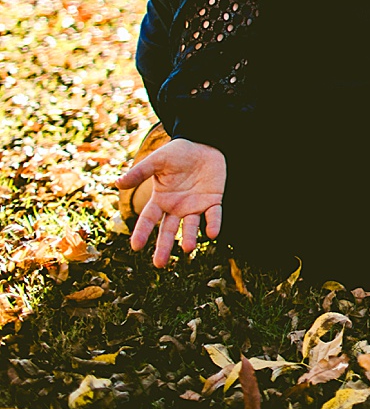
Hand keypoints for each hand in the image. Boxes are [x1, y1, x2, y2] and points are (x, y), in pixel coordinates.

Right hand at [115, 139, 225, 267]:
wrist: (203, 143)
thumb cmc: (177, 152)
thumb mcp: (157, 160)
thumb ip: (139, 172)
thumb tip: (117, 183)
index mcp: (160, 199)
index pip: (148, 219)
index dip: (142, 232)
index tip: (135, 247)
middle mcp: (176, 207)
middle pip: (168, 230)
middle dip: (164, 247)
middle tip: (159, 264)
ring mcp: (195, 205)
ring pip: (191, 226)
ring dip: (189, 237)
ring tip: (188, 248)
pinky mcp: (213, 200)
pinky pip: (214, 215)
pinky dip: (213, 224)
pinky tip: (212, 233)